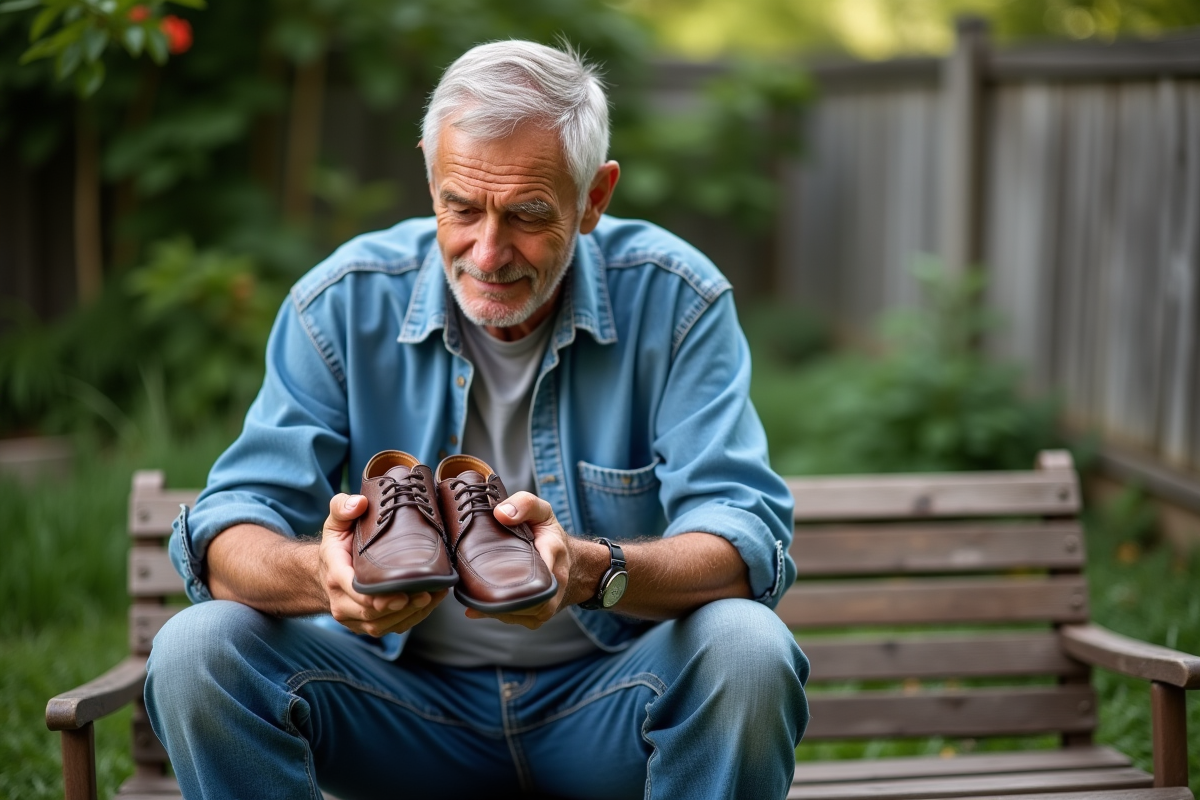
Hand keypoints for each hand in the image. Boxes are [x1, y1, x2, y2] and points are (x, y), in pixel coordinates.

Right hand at [318, 493, 446, 637]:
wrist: (327, 574)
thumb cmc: (338, 546)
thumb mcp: (335, 522)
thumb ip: (342, 507)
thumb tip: (360, 502)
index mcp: (335, 574)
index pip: (354, 590)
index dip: (378, 596)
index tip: (402, 591)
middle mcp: (341, 602)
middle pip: (372, 611)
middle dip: (401, 605)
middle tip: (427, 593)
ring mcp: (354, 618)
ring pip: (383, 624)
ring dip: (410, 614)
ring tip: (433, 596)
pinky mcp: (368, 625)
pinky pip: (390, 628)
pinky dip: (412, 619)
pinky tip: (429, 604)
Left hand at [461, 491, 576, 629]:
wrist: (574, 565)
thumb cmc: (551, 537)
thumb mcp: (542, 512)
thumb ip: (524, 504)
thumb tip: (500, 514)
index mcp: (553, 552)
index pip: (533, 564)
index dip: (506, 570)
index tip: (484, 568)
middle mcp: (554, 583)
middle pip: (519, 597)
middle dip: (492, 592)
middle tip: (468, 583)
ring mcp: (547, 604)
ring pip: (512, 612)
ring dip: (490, 605)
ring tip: (471, 592)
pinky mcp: (538, 617)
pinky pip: (513, 618)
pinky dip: (494, 613)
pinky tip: (478, 604)